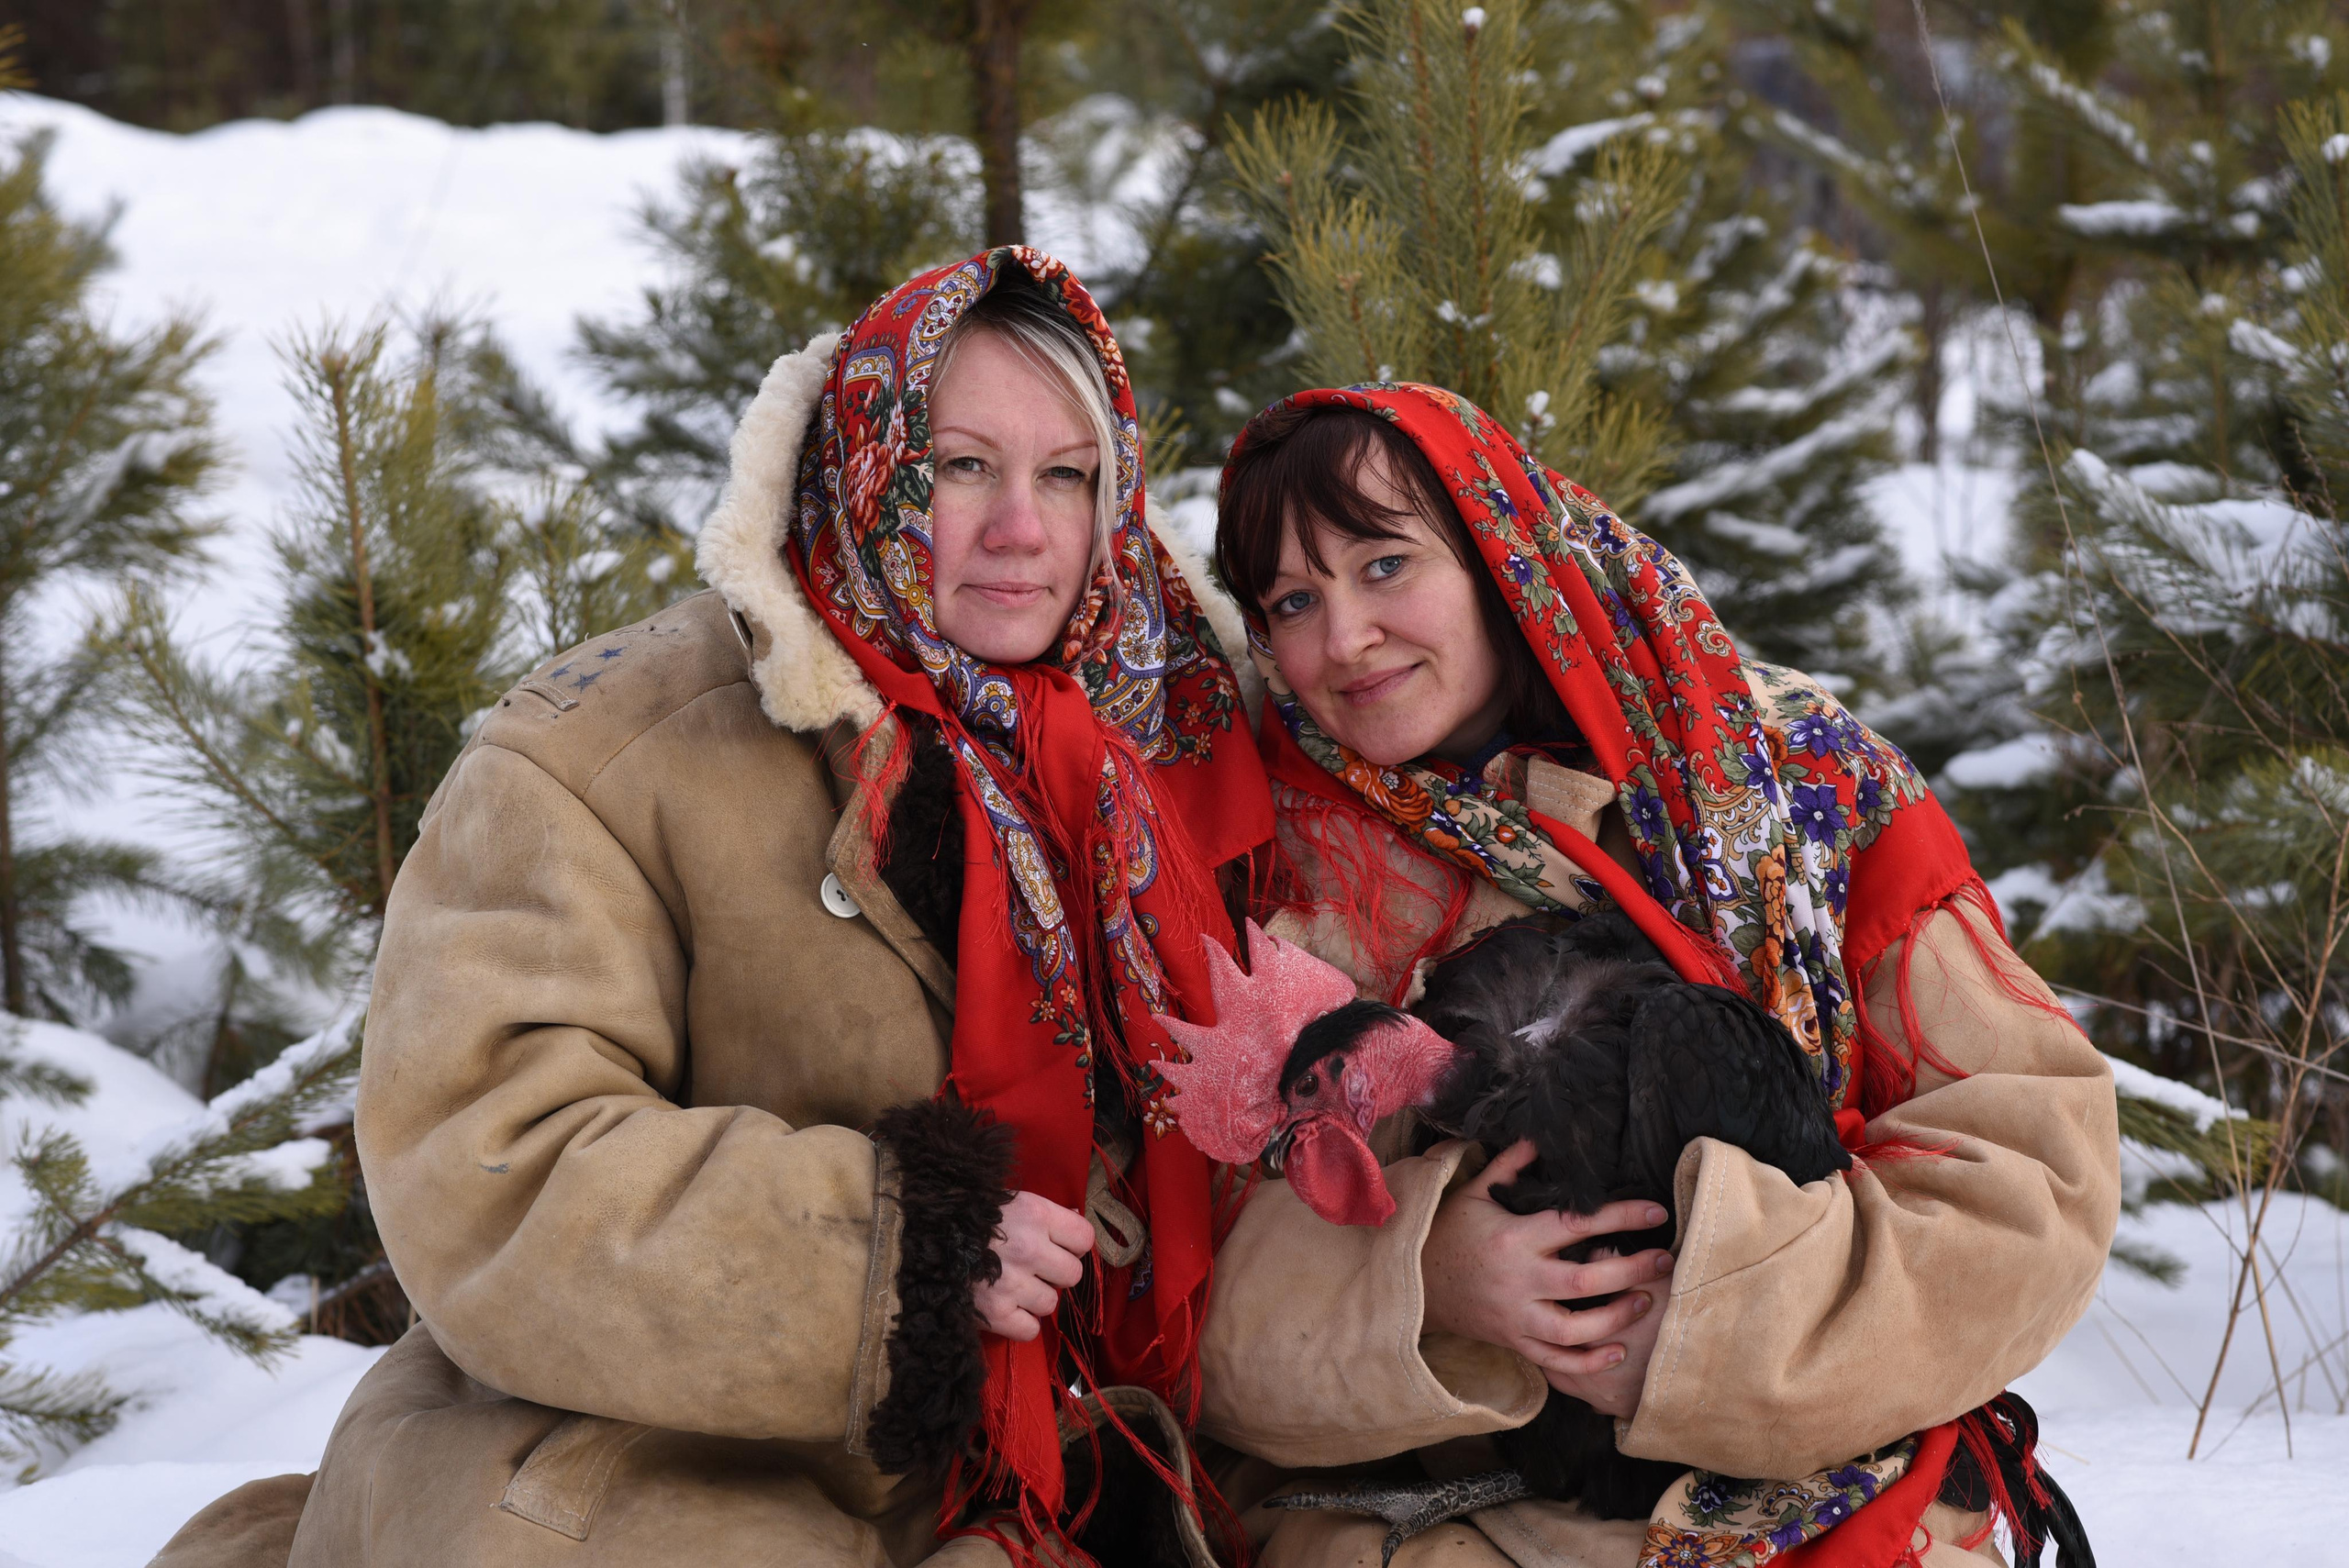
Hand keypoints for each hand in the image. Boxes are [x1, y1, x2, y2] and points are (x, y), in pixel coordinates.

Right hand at [974, 1190, 1092, 1341]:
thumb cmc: (969, 1215)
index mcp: (1036, 1215)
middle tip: (1034, 1269)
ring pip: (1051, 1303)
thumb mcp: (1010, 1202)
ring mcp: (1012, 1283)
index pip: (1084, 1238)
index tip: (1058, 1246)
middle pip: (1073, 1274)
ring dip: (1035, 1298)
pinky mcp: (994, 1313)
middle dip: (1056, 1273)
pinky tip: (1006, 1307)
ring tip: (1012, 1285)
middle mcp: (1030, 1249)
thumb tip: (1074, 1223)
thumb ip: (1045, 1214)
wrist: (922, 1236)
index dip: (1073, 1244)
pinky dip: (1020, 1323)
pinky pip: (1030, 1330)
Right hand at [1419, 1140, 1674, 1399]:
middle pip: (1583, 1283)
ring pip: (1573, 1329)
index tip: (1655, 1212)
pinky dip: (1587, 1362)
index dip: (1618, 1216)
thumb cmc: (1449, 1232)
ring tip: (1645, 1301)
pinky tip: (1617, 1349)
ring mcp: (1515, 1316)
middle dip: (1631, 1271)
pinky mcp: (1513, 1341)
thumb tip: (1541, 1137)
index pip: (1575, 1225)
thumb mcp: (1474, 1193)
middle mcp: (1518, 1280)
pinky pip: (1554, 1360)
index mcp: (1514, 1238)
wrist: (1415, 1284)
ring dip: (1615, 1318)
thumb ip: (1510, 1165)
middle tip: (1664, 1260)